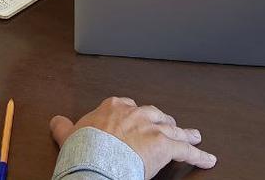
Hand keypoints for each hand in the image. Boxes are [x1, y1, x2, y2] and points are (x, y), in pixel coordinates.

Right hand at [50, 97, 215, 177]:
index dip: (133, 112)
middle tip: (168, 124)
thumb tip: (56, 120)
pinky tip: (208, 159)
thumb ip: (64, 126)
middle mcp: (135, 113)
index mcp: (113, 107)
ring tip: (194, 135)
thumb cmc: (83, 150)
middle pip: (154, 114)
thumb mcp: (68, 135)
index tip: (135, 116)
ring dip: (185, 132)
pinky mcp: (165, 145)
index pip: (127, 105)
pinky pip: (187, 150)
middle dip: (162, 120)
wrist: (95, 160)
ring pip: (173, 129)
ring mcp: (152, 128)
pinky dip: (199, 155)